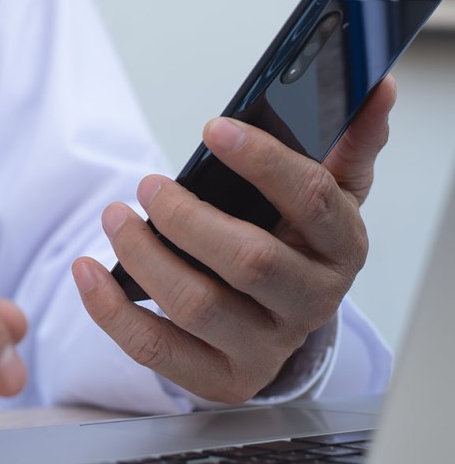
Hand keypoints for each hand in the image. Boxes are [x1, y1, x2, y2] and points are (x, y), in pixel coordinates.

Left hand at [71, 76, 396, 403]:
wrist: (280, 318)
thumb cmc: (293, 242)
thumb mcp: (328, 194)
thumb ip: (348, 142)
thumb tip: (376, 87)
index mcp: (340, 247)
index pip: (314, 201)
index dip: (264, 162)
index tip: (213, 129)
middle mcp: (309, 302)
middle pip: (251, 262)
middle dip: (188, 217)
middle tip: (148, 183)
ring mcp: (263, 347)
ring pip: (198, 305)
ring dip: (144, 256)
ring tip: (114, 217)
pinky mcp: (218, 377)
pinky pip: (156, 349)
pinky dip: (112, 310)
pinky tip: (87, 271)